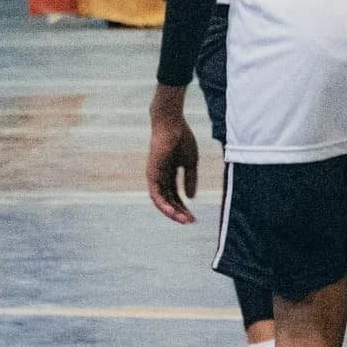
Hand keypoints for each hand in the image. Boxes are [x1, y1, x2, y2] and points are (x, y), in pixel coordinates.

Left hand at [146, 89, 198, 224]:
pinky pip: (155, 194)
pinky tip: (172, 211)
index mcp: (170, 174)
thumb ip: (191, 179)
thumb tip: (191, 198)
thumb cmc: (182, 138)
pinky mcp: (152, 174)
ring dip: (171, 212)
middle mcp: (161, 177)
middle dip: (180, 212)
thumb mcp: (191, 162)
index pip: (176, 196)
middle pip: (169, 201)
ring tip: (182, 220)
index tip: (195, 218)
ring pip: (161, 200)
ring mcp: (155, 176)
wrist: (172, 124)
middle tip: (191, 222)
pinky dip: (163, 204)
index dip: (185, 208)